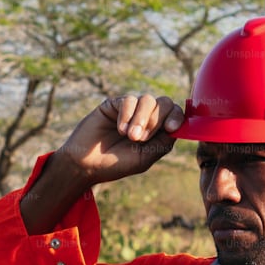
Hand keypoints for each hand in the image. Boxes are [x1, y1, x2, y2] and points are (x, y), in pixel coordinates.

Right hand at [56, 94, 184, 185]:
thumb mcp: (144, 158)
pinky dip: (127, 114)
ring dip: (142, 118)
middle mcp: (146, 117)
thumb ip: (163, 142)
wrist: (86, 164)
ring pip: (148, 100)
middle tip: (140, 139)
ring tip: (130, 136)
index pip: (175, 114)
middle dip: (156, 120)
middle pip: (164, 103)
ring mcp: (130, 109)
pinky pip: (129, 100)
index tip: (171, 128)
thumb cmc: (115, 164)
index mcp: (157, 130)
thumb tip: (179, 126)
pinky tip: (120, 129)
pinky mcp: (114, 104)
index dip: (176, 117)